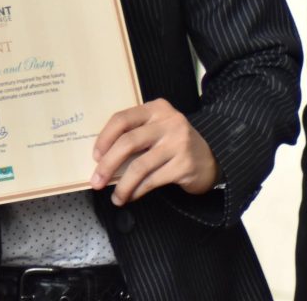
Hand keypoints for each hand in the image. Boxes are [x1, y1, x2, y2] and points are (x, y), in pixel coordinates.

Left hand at [90, 98, 218, 203]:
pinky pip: (153, 180)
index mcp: (156, 108)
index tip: (95, 156)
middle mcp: (168, 122)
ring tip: (116, 197)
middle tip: (96, 181)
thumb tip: (102, 158)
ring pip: (140, 165)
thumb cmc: (174, 144)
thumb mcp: (157, 128)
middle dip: (108, 164)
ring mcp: (178, 143)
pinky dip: (138, 190)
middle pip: (128, 142)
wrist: (211, 158)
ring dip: (123, 185)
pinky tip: (131, 196)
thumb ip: (136, 134)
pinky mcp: (184, 165)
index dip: (105, 138)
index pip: (122, 119)